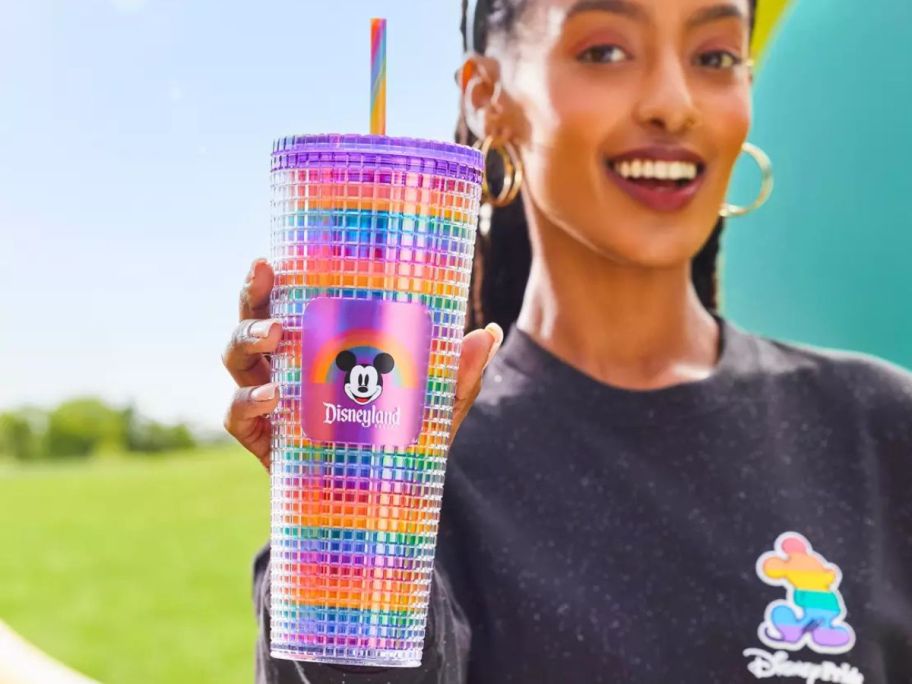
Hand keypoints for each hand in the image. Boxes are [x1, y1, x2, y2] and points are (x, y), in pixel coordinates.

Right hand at [222, 259, 503, 470]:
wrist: (379, 505)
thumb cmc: (399, 442)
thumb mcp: (432, 408)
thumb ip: (458, 375)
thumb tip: (488, 331)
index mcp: (317, 346)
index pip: (287, 302)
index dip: (270, 278)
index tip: (271, 257)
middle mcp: (285, 367)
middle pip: (252, 320)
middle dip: (252, 296)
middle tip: (265, 277)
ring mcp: (269, 402)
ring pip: (236, 360)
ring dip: (247, 339)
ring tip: (274, 335)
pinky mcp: (263, 441)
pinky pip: (238, 416)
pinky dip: (246, 403)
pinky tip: (270, 397)